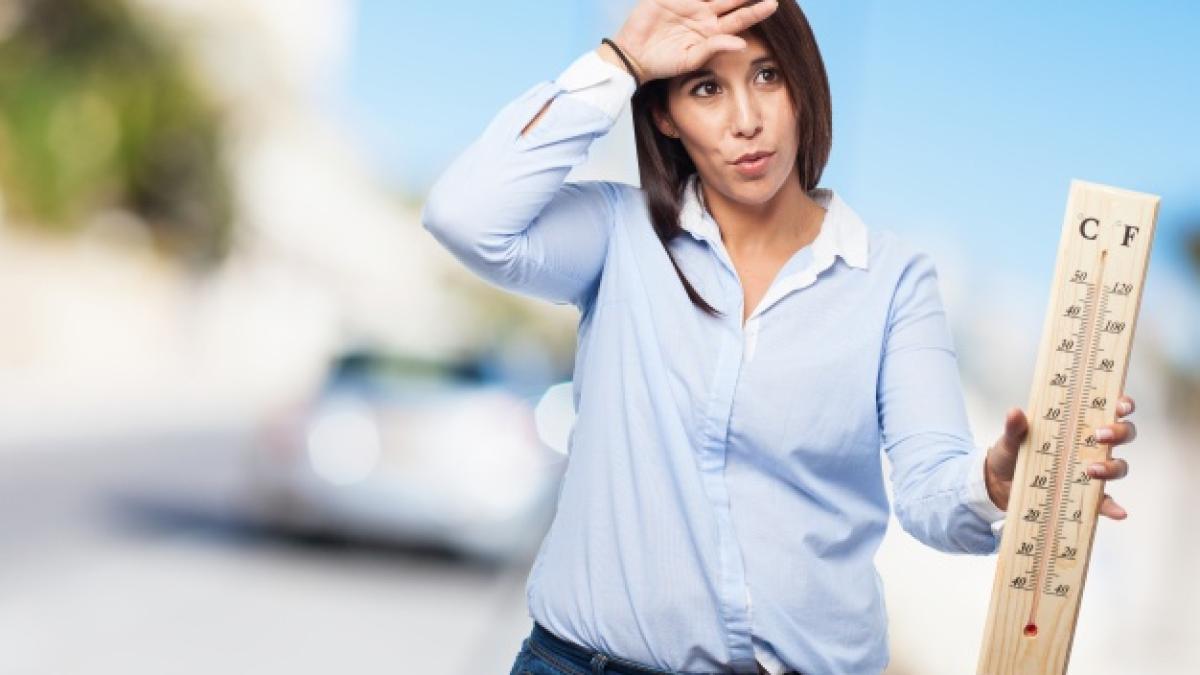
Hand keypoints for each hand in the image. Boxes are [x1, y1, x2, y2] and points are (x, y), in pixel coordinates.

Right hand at [611, 0, 779, 82]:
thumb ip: (715, 48)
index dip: (756, 11)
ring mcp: (689, 4)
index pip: (739, 19)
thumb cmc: (662, 63)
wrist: (633, 56)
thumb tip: (742, 44)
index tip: (774, 5)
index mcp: (712, 32)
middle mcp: (704, 15)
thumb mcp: (691, 59)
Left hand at [984, 394, 1136, 519]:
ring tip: (1091, 470)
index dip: (1122, 405)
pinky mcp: (1084, 495)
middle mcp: (1088, 445)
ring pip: (1118, 465)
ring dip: (1112, 467)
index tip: (1120, 406)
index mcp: (1075, 424)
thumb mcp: (1010, 440)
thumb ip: (1014, 428)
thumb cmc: (1010, 455)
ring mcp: (1089, 470)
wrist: (998, 486)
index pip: (1108, 409)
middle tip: (1099, 435)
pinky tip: (1117, 512)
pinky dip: (1113, 507)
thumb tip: (1015, 413)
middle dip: (1119, 432)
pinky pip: (1104, 502)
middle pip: (1122, 435)